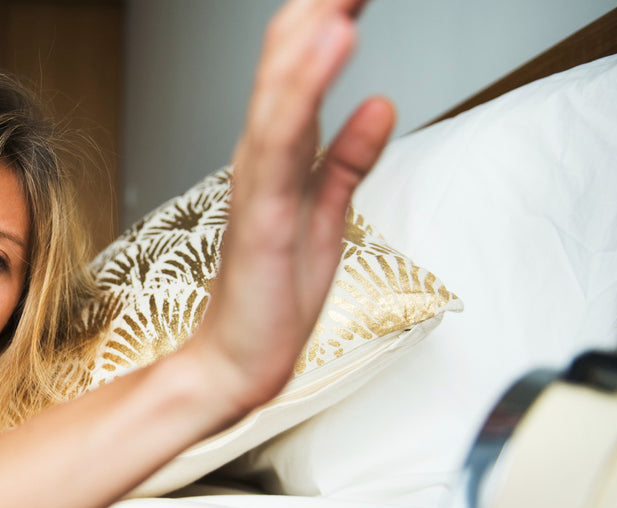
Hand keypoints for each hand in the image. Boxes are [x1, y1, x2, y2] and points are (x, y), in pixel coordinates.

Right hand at [189, 0, 395, 411]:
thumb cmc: (274, 296)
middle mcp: (261, 157)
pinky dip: (304, 86)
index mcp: (276, 155)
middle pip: (286, 63)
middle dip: (317, 10)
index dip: (328, 17)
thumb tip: (378, 103)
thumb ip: (348, 157)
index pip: (301, 68)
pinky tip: (331, 40)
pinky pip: (280, 139)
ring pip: (280, 88)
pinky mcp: (262, 213)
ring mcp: (257, 182)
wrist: (238, 363)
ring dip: (311, 29)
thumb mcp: (328, 214)